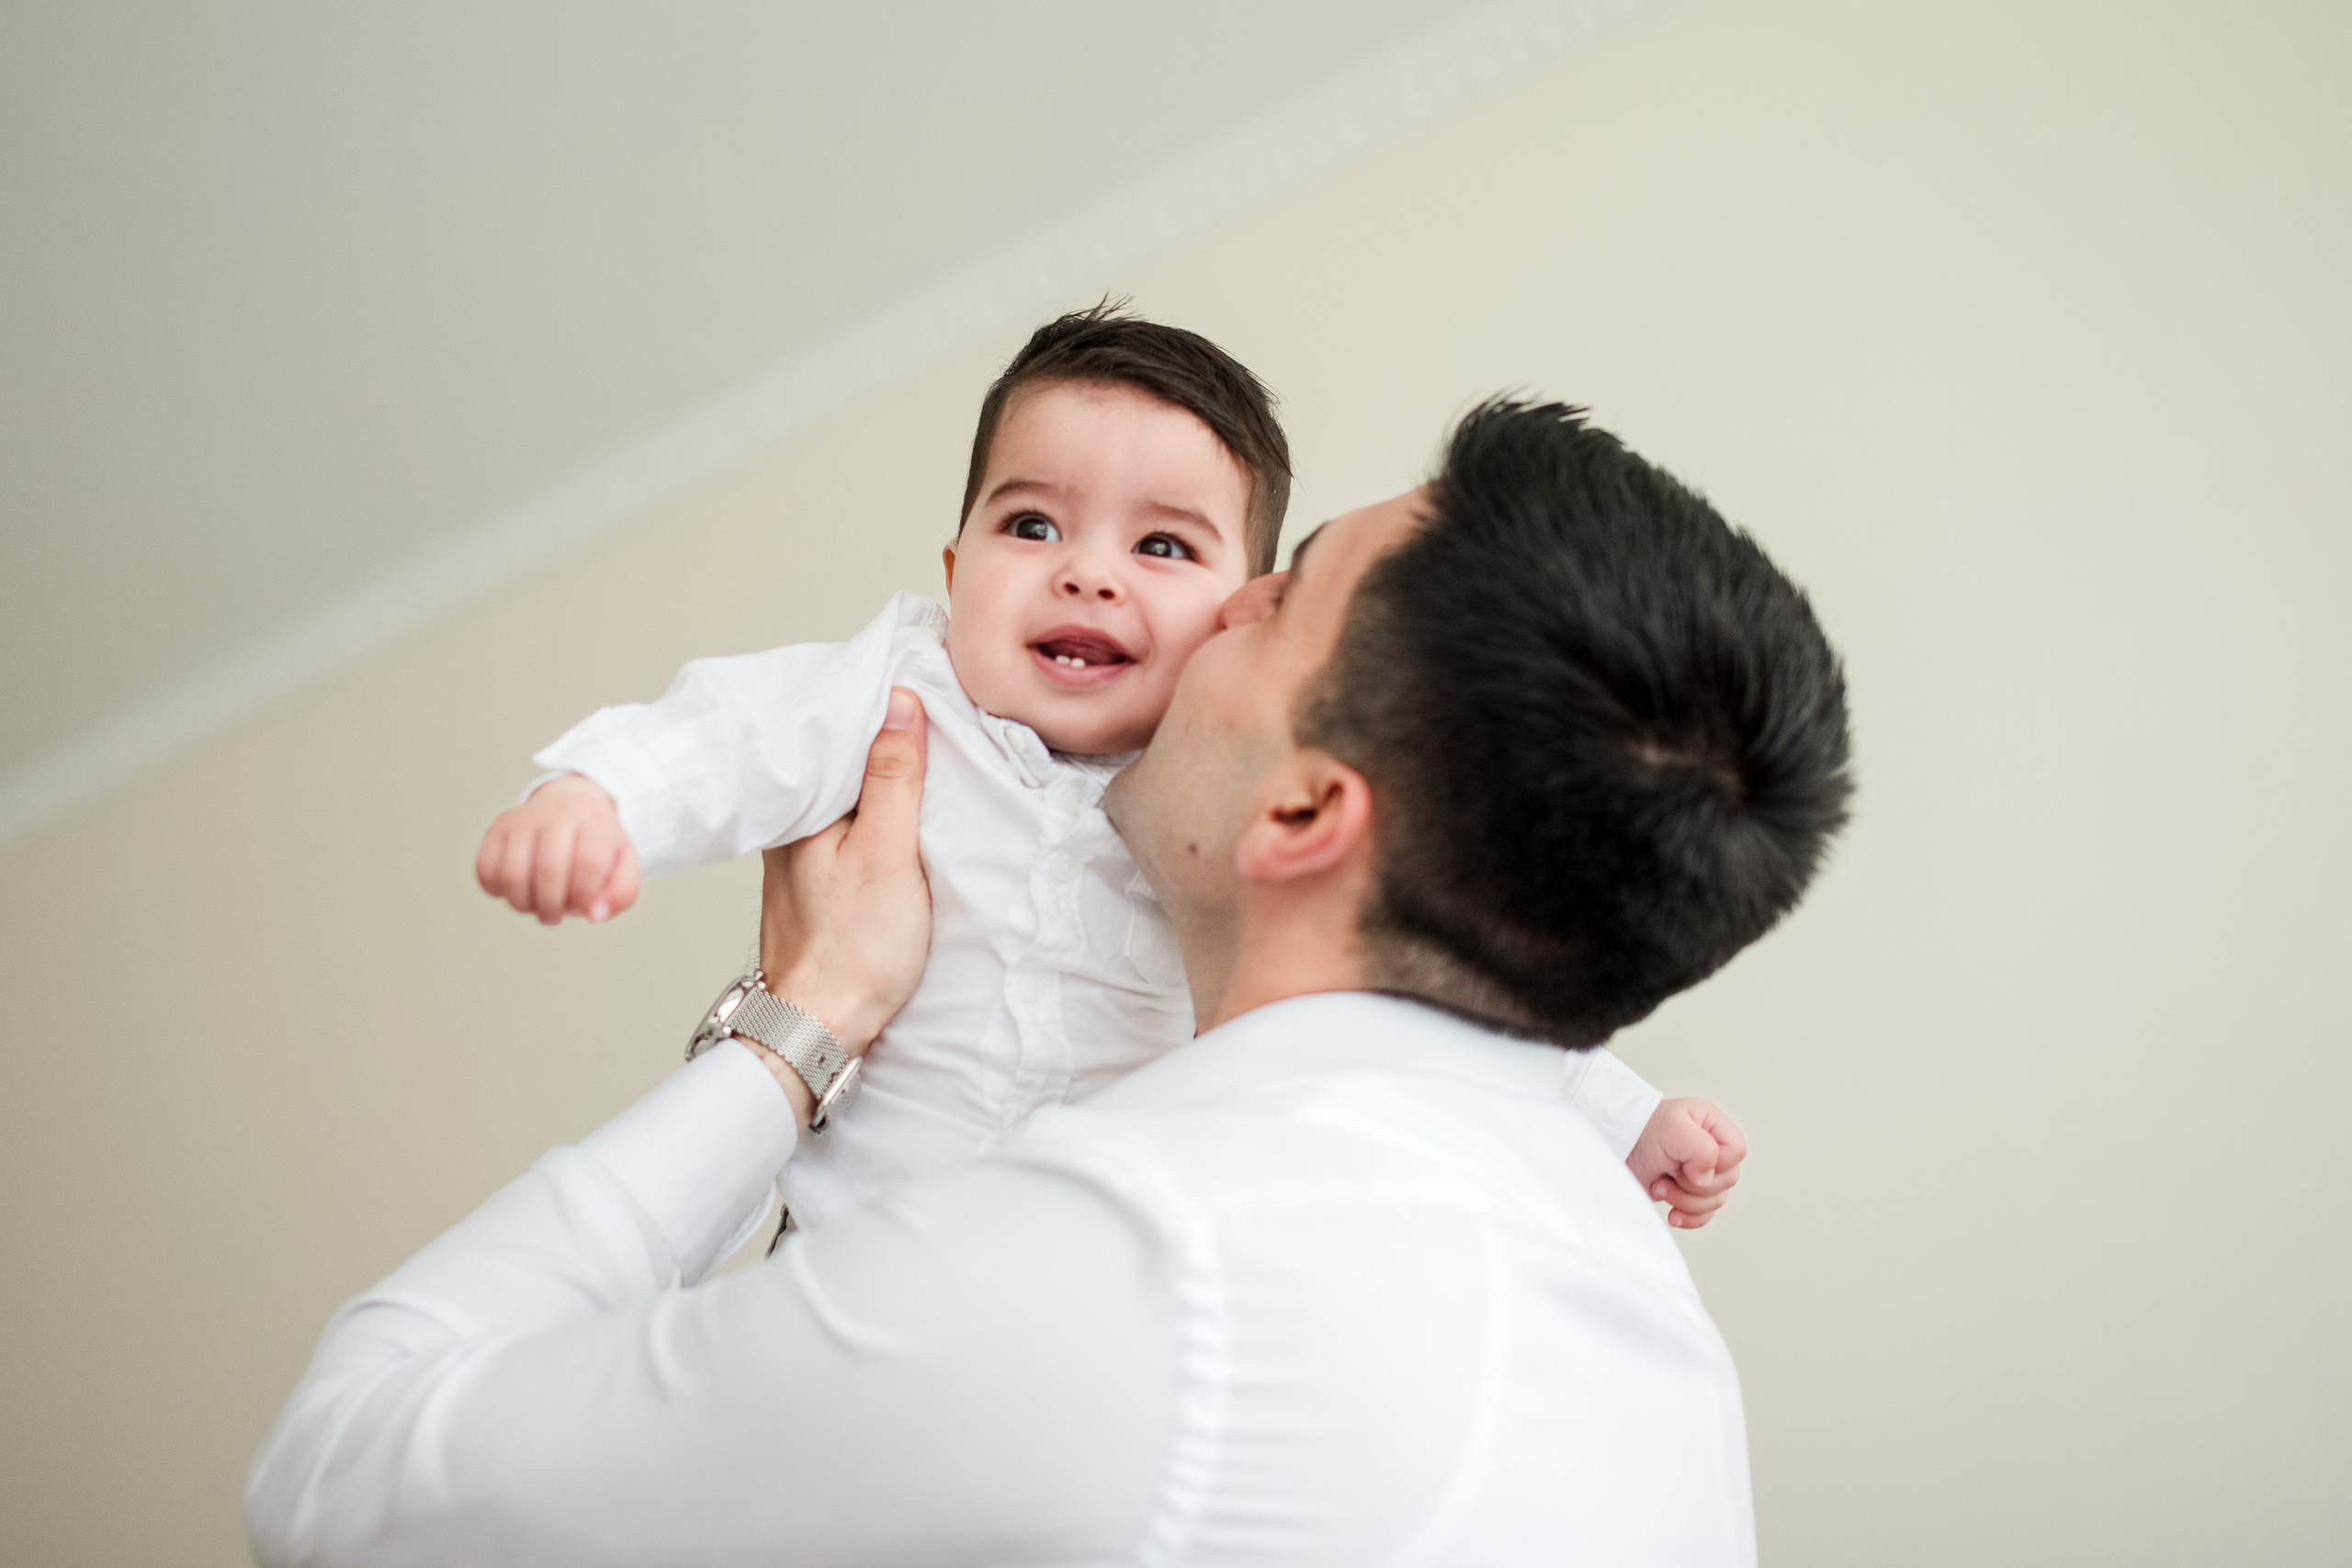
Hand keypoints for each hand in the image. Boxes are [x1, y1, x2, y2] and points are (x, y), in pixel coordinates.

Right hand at [474, 774, 640, 925]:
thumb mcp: (623, 864)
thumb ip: (621, 894)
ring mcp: (522, 818)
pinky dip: (497, 891)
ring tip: (535, 907)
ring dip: (523, 905)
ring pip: (512, 874)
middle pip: (549, 870)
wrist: (570, 804)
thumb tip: (594, 915)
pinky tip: (515, 891)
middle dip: (552, 907)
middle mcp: (556, 813)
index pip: (589, 863)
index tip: (583, 906)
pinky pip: (485, 869)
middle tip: (555, 916)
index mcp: (594, 821)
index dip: (584, 896)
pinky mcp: (496, 827)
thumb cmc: (596, 844)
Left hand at [744, 688, 932, 1122]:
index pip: (835, 732)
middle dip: (882, 736)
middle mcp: (790, 824)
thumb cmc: (852, 950)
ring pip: (847, 793)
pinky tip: (907, 810)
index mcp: (797, 809)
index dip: (876, 704)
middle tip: (934, 708)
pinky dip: (880, 811)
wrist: (822, 1027)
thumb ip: (893, 778)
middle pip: (841, 760)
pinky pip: (852, 825)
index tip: (918, 680)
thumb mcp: (886, 853)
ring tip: (926, 750)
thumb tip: (899, 703)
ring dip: (883, 775)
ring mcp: (803, 853)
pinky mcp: (820, 879)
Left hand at [1627, 1098, 1747, 1229]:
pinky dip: (1688, 1217)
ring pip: (1716, 1201)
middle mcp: (1712, 1148)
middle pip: (1728, 1180)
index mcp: (1713, 1125)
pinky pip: (1705, 1215)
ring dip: (1685, 1200)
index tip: (1686, 1161)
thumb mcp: (1670, 1128)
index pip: (1737, 1151)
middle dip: (1694, 1184)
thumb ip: (1700, 1147)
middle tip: (1668, 1171)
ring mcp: (1701, 1172)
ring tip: (1660, 1184)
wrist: (1615, 1150)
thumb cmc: (1639, 1130)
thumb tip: (1708, 1178)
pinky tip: (1672, 1214)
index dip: (1716, 1162)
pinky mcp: (1689, 1193)